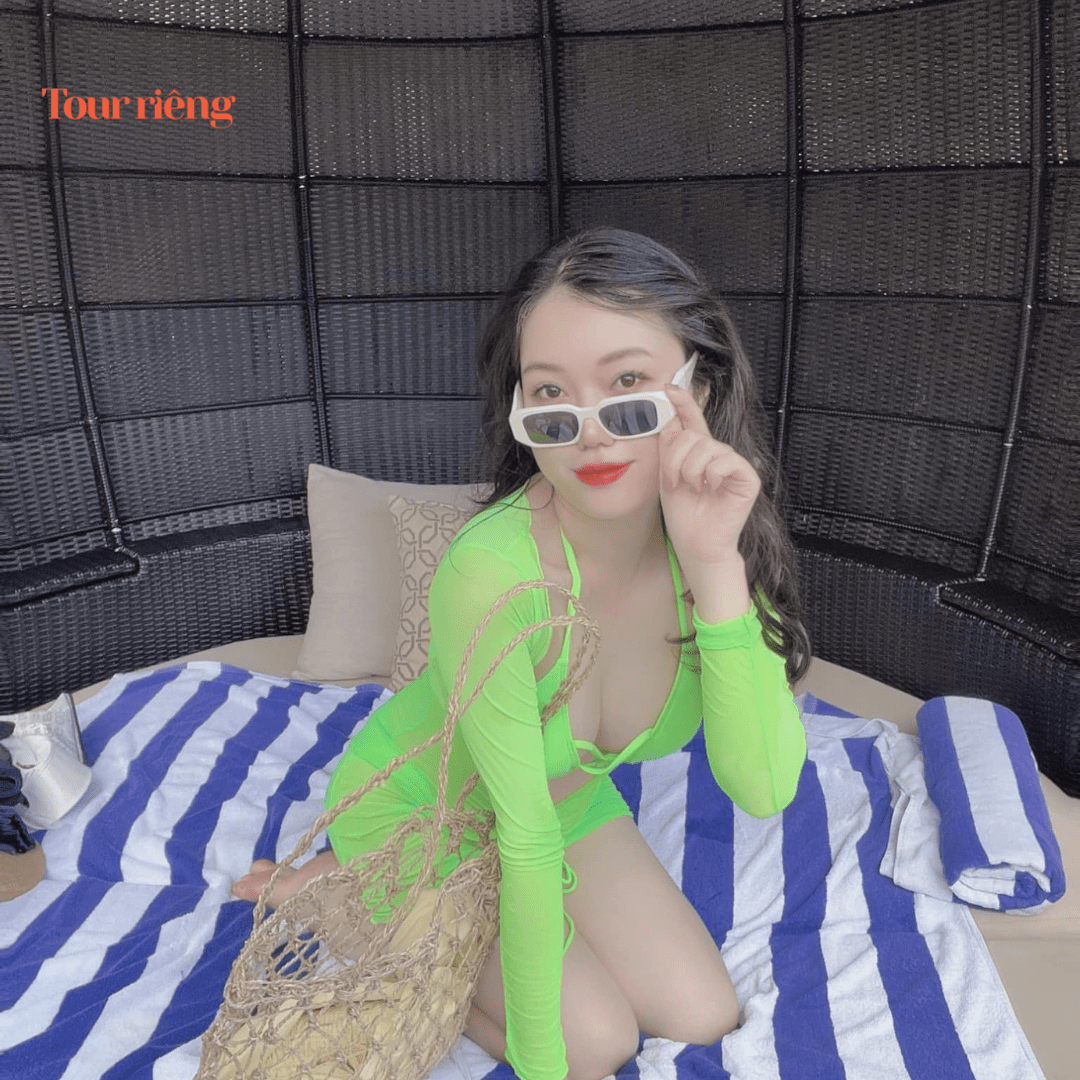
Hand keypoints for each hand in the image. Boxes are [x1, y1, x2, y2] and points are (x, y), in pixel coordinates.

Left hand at [657, 383, 760, 568]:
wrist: (696, 545)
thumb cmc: (684, 516)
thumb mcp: (668, 477)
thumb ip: (670, 448)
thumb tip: (670, 418)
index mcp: (699, 453)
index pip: (692, 421)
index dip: (684, 403)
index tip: (670, 388)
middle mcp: (718, 454)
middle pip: (691, 434)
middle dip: (674, 459)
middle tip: (674, 483)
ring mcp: (734, 464)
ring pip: (705, 447)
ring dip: (689, 470)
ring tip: (693, 489)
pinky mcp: (748, 477)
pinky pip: (725, 461)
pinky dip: (711, 475)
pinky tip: (711, 489)